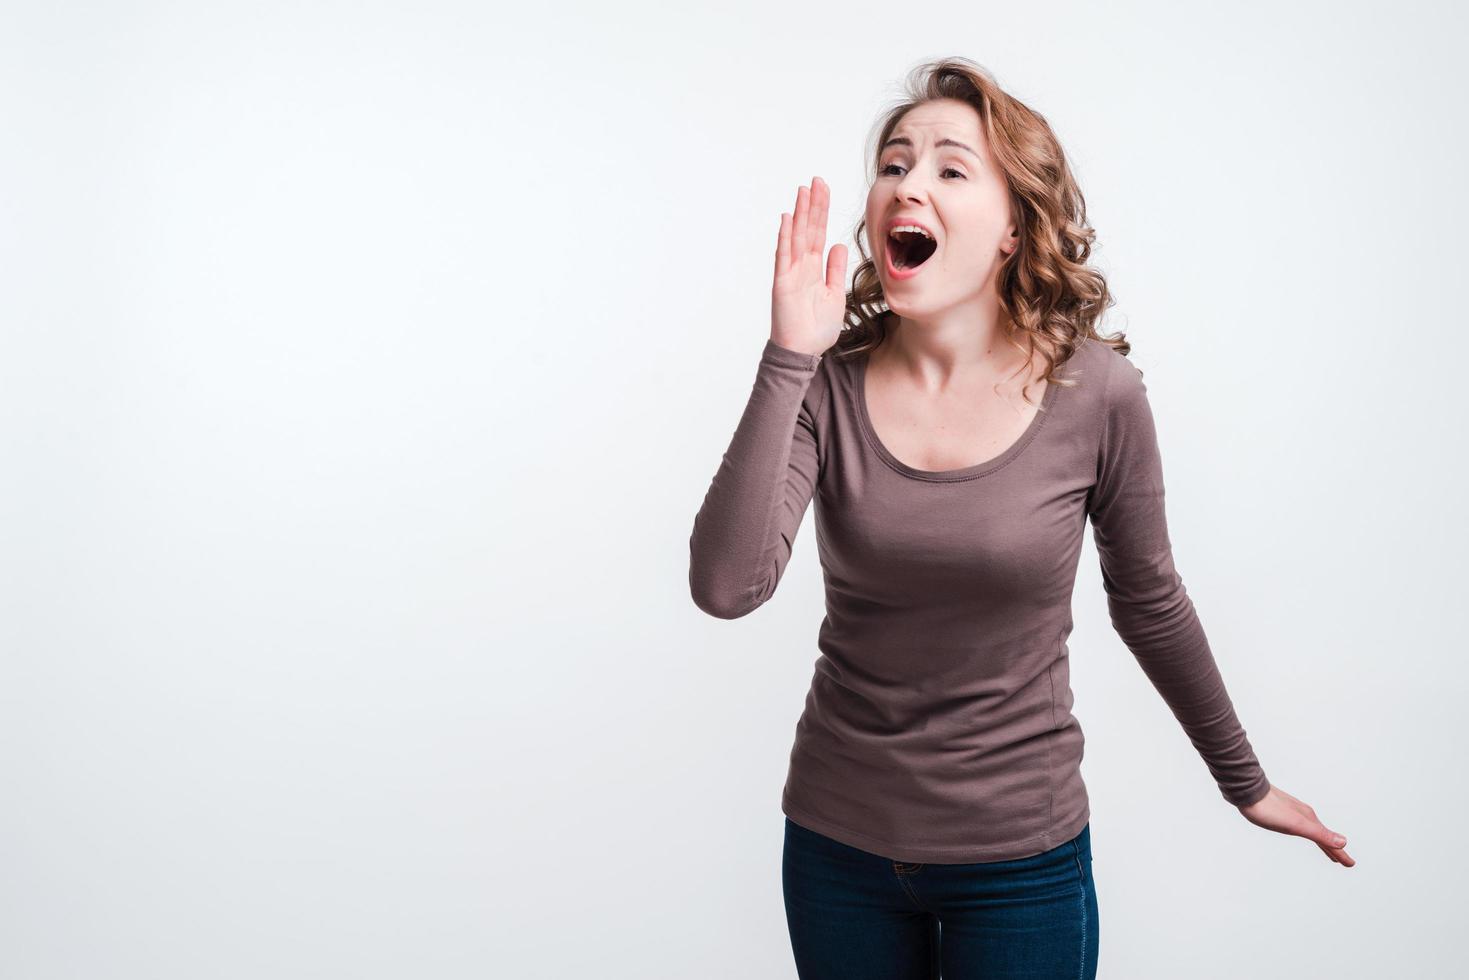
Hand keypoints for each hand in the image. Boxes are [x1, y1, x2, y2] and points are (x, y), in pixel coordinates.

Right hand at [771, 176, 847, 357]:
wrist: (804, 351)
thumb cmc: (817, 328)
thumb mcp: (834, 294)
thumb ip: (835, 269)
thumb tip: (838, 245)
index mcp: (814, 269)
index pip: (819, 233)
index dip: (822, 212)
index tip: (824, 190)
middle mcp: (801, 267)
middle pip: (808, 229)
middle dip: (813, 205)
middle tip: (816, 181)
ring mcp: (790, 273)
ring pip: (797, 237)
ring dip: (800, 213)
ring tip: (803, 190)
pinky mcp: (782, 283)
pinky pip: (784, 256)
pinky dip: (786, 237)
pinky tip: (788, 218)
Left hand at [1238, 784, 1354, 866]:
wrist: (1246, 789)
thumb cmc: (1268, 809)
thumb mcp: (1296, 825)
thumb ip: (1319, 834)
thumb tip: (1344, 842)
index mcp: (1309, 819)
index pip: (1329, 841)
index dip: (1340, 854)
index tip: (1351, 865)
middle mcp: (1303, 814)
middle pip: (1322, 836)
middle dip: (1334, 849)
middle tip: (1343, 862)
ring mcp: (1292, 811)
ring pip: (1311, 829)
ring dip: (1322, 841)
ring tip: (1327, 849)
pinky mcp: (1279, 809)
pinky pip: (1298, 824)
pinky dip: (1306, 832)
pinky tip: (1298, 829)